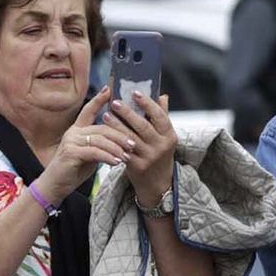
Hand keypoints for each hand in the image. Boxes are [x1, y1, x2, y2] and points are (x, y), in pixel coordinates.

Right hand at [39, 86, 131, 202]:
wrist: (56, 185)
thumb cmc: (75, 169)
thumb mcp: (91, 153)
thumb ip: (101, 144)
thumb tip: (122, 139)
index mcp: (78, 129)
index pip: (88, 110)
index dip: (99, 99)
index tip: (110, 89)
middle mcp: (73, 132)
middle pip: (102, 128)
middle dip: (120, 135)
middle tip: (133, 144)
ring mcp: (71, 141)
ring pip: (100, 139)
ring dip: (116, 148)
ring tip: (127, 156)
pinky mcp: (70, 153)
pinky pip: (95, 152)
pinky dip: (108, 157)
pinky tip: (117, 162)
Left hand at [106, 90, 178, 206]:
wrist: (158, 183)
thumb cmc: (158, 154)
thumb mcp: (164, 137)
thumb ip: (162, 116)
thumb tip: (162, 95)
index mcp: (169, 136)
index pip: (160, 116)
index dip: (148, 104)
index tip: (135, 92)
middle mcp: (162, 146)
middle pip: (144, 126)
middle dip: (128, 113)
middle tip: (115, 102)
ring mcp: (150, 157)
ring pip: (130, 138)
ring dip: (117, 126)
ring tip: (106, 115)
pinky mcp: (138, 166)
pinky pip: (123, 150)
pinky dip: (114, 141)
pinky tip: (105, 133)